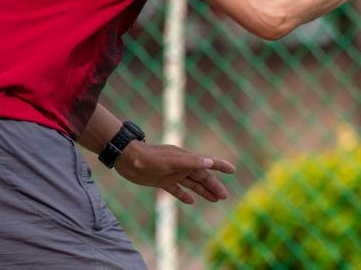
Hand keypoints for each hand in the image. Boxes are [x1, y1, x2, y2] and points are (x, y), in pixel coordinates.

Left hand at [114, 141, 235, 204]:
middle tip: (224, 196)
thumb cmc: (150, 158)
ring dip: (203, 192)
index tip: (232, 170)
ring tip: (215, 200)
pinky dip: (185, 196)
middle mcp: (183, 166)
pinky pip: (177, 190)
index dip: (220, 166)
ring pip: (192, 185)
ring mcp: (173, 174)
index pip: (208, 163)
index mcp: (188, 159)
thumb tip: (210, 162)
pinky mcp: (162, 182)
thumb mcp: (172, 160)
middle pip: (202, 177)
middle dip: (214, 186)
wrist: (128, 159)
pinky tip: (191, 201)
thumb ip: (191, 161)